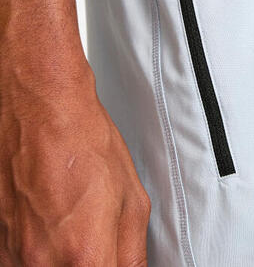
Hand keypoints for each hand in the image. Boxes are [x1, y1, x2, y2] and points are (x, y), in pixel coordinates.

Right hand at [0, 70, 150, 265]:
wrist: (43, 111)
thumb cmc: (84, 143)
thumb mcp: (131, 199)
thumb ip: (133, 252)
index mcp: (83, 254)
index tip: (114, 261)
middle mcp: (40, 263)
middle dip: (92, 264)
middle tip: (99, 243)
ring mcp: (11, 255)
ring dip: (66, 262)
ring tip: (76, 229)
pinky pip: (22, 265)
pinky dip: (43, 257)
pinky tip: (55, 228)